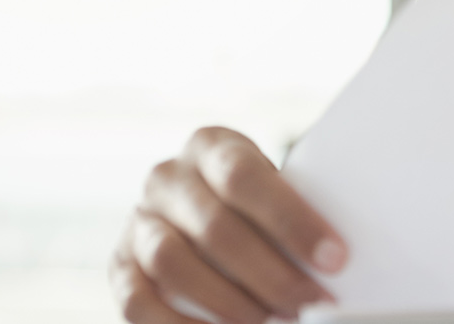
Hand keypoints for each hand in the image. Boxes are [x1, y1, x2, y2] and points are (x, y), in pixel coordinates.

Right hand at [115, 126, 346, 323]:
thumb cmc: (257, 209)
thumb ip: (292, 218)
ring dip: (228, 302)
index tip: (334, 259)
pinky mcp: (119, 267)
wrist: (206, 217)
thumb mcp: (275, 195)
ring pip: (171, 263)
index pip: (245, 177)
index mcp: (211, 147)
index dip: (291, 220)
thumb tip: (330, 264)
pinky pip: (138, 302)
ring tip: (271, 322)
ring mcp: (138, 222)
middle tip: (309, 303)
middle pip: (214, 227)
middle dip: (270, 274)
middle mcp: (167, 178)